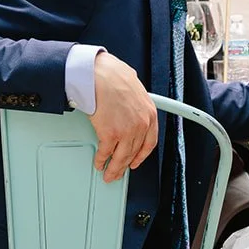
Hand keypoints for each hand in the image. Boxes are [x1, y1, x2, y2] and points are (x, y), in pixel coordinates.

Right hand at [90, 52, 158, 182]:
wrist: (99, 75)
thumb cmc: (113, 77)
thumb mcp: (135, 90)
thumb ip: (136, 105)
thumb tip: (130, 110)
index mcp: (149, 114)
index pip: (149, 143)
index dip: (141, 155)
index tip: (135, 161)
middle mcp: (141, 124)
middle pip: (134, 152)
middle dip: (125, 165)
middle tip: (118, 172)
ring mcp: (126, 131)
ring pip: (121, 157)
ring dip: (114, 168)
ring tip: (108, 173)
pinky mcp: (110, 134)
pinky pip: (105, 153)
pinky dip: (101, 160)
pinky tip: (99, 162)